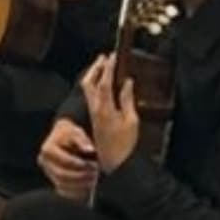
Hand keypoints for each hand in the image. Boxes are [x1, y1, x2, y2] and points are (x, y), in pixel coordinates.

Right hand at [38, 119, 98, 201]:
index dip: (79, 164)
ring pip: (62, 185)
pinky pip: (63, 191)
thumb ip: (82, 140)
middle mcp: (44, 163)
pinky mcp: (54, 181)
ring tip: (94, 181)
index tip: (93, 164)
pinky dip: (76, 193)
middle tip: (95, 174)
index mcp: (47, 149)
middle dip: (80, 176)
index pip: (64, 160)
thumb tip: (90, 150)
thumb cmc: (71, 135)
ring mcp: (48, 173)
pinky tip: (88, 190)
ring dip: (79, 186)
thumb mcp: (76, 133)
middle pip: (62, 175)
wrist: (64, 139)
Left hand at [82, 54, 138, 173]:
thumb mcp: (131, 121)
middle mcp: (95, 109)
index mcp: (104, 108)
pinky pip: (91, 96)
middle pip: (89, 83)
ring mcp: (93, 113)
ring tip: (102, 66)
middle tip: (103, 57)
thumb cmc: (125, 145)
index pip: (104, 82)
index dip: (107, 68)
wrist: (114, 163)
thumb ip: (127, 100)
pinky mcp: (94, 118)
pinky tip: (102, 83)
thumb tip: (127, 83)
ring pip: (87, 89)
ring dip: (93, 75)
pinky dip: (95, 85)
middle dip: (95, 68)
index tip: (112, 56)